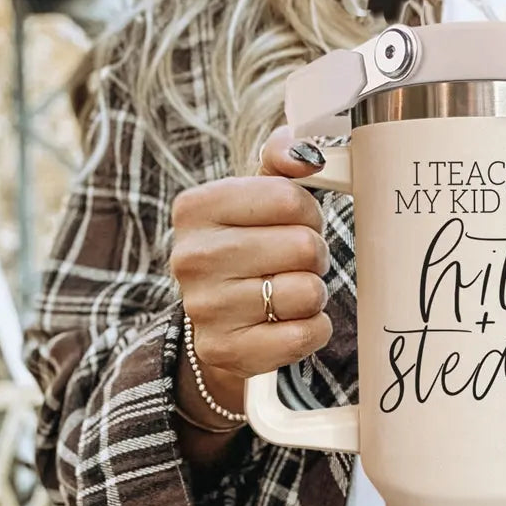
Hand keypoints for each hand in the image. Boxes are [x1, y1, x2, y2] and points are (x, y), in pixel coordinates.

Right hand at [170, 125, 332, 415]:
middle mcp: (191, 257)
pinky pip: (305, 334)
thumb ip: (283, 159)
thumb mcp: (257, 198)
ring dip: (313, 294)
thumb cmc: (249, 248)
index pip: (291, 199)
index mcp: (196, 208)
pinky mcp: (226, 352)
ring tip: (288, 293)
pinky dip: (313, 329)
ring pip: (307, 292)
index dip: (309, 214)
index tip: (295, 224)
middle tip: (293, 264)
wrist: (220, 325)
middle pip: (304, 246)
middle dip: (313, 256)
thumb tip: (308, 153)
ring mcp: (205, 309)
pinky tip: (289, 323)